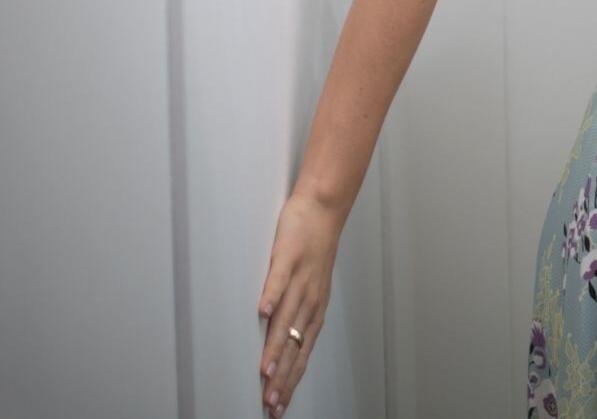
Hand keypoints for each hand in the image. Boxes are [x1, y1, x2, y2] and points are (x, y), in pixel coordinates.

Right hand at [256, 191, 344, 415]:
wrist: (323, 210)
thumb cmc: (312, 250)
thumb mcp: (308, 288)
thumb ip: (295, 315)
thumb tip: (281, 346)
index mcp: (314, 310)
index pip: (301, 353)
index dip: (290, 380)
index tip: (278, 407)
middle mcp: (310, 299)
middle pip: (294, 345)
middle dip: (282, 377)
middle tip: (270, 404)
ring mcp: (300, 279)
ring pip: (287, 320)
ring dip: (275, 347)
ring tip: (263, 373)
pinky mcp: (289, 257)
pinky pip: (280, 279)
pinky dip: (272, 295)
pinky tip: (261, 313)